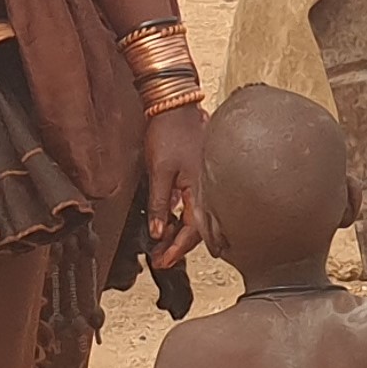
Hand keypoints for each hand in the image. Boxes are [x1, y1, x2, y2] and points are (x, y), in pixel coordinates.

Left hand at [143, 103, 207, 268]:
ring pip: (198, 219)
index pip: (194, 233)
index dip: (177, 251)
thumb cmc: (169, 133)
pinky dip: (183, 218)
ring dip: (180, 234)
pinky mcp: (200, 176)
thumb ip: (161, 204)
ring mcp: (206, 183)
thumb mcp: (159, 171)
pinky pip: (196, 205)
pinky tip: (172, 221)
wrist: (176, 105)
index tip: (162, 262)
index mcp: (201, 191)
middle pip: (199, 230)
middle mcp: (208, 190)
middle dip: (179, 248)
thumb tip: (158, 233)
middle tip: (160, 258)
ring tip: (162, 244)